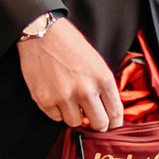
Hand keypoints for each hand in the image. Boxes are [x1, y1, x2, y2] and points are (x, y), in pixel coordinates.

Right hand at [17, 16, 125, 130]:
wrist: (42, 33)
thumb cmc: (70, 44)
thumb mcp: (97, 61)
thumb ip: (104, 86)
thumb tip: (108, 110)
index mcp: (102, 79)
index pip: (115, 113)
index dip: (114, 123)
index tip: (111, 125)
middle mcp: (85, 90)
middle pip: (99, 124)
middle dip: (97, 124)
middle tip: (92, 120)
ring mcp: (64, 97)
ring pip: (75, 123)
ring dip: (74, 116)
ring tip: (70, 101)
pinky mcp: (45, 100)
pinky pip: (56, 118)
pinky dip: (57, 111)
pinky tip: (56, 96)